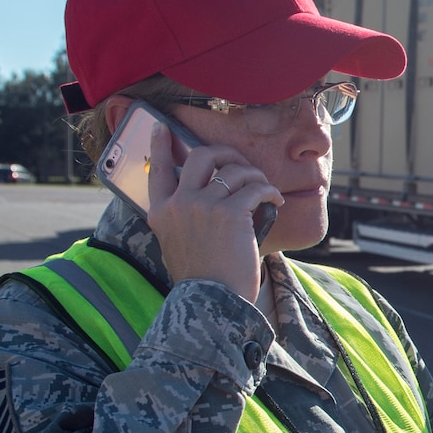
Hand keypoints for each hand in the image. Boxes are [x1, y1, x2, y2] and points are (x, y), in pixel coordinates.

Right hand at [146, 125, 283, 301]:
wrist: (212, 302)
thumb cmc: (202, 279)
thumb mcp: (177, 245)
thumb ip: (182, 220)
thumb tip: (202, 200)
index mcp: (160, 212)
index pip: (156, 170)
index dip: (159, 145)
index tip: (163, 129)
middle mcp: (179, 204)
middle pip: (200, 156)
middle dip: (225, 153)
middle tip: (239, 163)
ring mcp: (204, 205)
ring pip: (234, 169)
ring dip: (254, 175)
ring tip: (264, 189)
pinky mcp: (231, 212)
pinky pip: (255, 187)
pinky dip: (269, 190)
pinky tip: (275, 199)